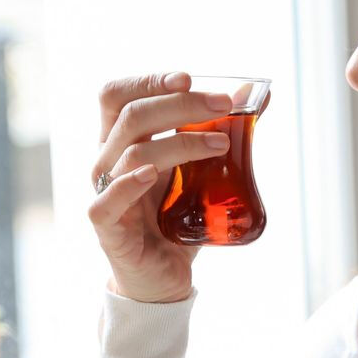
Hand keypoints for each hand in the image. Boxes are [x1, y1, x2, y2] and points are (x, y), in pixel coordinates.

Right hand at [88, 71, 233, 302]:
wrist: (163, 278)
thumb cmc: (177, 220)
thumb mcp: (200, 172)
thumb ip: (217, 134)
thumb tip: (254, 96)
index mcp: (121, 141)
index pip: (118, 95)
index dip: (148, 81)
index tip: (188, 79)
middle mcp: (106, 161)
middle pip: (132, 115)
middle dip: (181, 104)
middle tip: (224, 104)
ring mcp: (103, 192)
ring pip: (132, 152)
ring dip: (180, 142)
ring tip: (221, 144)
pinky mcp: (107, 227)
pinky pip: (108, 200)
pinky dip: (128, 183)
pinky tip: (151, 174)